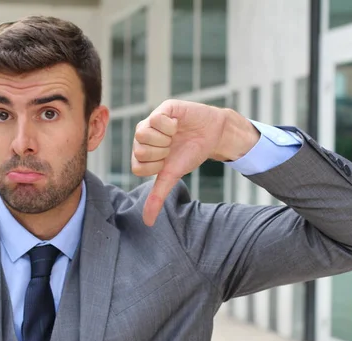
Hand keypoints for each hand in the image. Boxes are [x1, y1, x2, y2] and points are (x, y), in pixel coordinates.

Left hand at [132, 99, 259, 225]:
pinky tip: (178, 124)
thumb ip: (157, 197)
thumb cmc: (190, 154)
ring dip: (165, 139)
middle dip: (162, 153)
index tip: (168, 161)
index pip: (137, 167)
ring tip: (175, 135)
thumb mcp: (172, 176)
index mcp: (141, 153)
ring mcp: (150, 121)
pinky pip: (156, 119)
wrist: (214, 135)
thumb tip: (147, 223)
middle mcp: (142, 136)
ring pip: (142, 135)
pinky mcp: (163, 108)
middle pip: (139, 151)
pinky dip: (171, 126)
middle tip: (172, 146)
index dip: (156, 167)